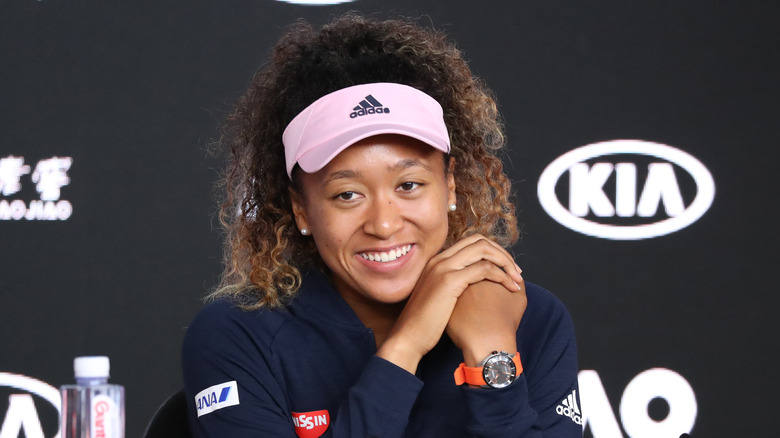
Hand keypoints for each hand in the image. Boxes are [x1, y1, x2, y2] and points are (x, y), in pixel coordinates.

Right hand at [377, 234, 522, 372]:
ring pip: (484, 250)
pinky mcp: (449, 281)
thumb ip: (452, 285)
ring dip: (506, 262)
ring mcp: (443, 268)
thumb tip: (474, 286)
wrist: (408, 336)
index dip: (493, 252)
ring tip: (516, 279)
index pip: (471, 242)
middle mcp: (440, 259)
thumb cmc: (425, 323)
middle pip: (480, 240)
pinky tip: (510, 288)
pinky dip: (502, 276)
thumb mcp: (438, 297)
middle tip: (516, 272)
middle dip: (502, 253)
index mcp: (437, 261)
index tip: (506, 269)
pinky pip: (484, 269)